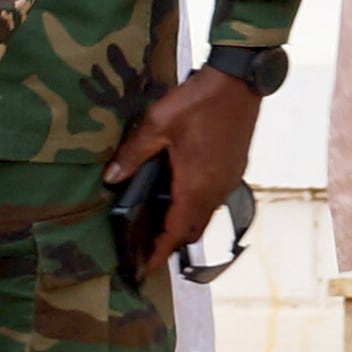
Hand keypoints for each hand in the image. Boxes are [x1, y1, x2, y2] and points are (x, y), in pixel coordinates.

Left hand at [107, 67, 261, 268]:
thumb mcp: (157, 125)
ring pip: (204, 215)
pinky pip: (213, 199)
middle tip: (144, 246)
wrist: (240, 81)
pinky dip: (196, 206)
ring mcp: (228, 180)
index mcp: (195, 186)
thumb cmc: (199, 102)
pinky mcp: (235, 169)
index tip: (142, 270)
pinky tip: (180, 192)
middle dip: (169, 243)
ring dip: (184, 224)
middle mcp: (215, 191)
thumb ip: (133, 154)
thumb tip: (111, 177)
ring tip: (159, 222)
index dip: (158, 254)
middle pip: (192, 230)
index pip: (175, 233)